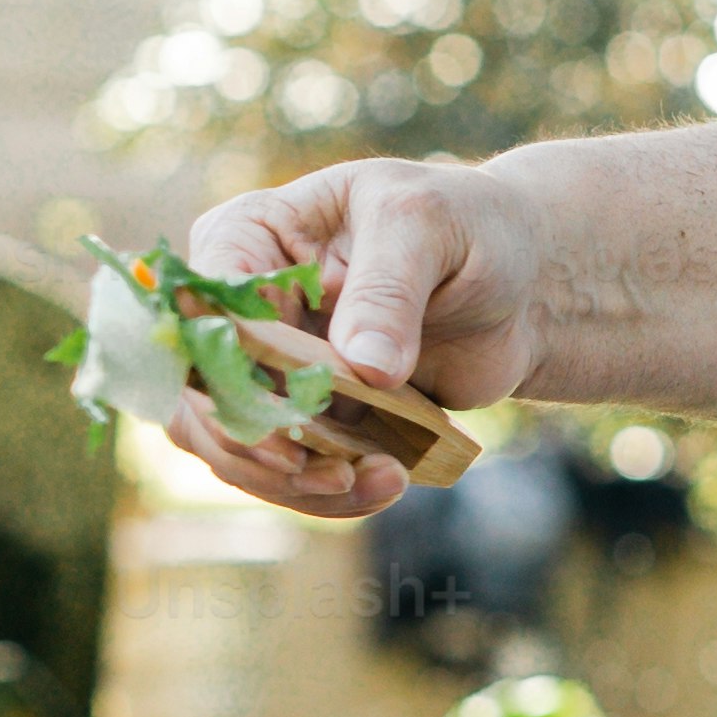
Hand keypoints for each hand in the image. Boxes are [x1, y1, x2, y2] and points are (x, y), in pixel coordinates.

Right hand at [168, 158, 541, 518]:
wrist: (519, 284)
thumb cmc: (463, 225)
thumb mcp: (426, 226)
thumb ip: (388, 289)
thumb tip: (363, 368)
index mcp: (247, 237)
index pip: (198, 308)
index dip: (224, 369)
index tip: (286, 416)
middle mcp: (241, 309)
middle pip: (200, 393)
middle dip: (257, 444)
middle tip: (332, 472)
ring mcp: (270, 371)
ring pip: (235, 447)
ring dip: (295, 482)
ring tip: (381, 480)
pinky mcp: (311, 419)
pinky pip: (291, 472)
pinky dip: (332, 491)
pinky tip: (392, 481)